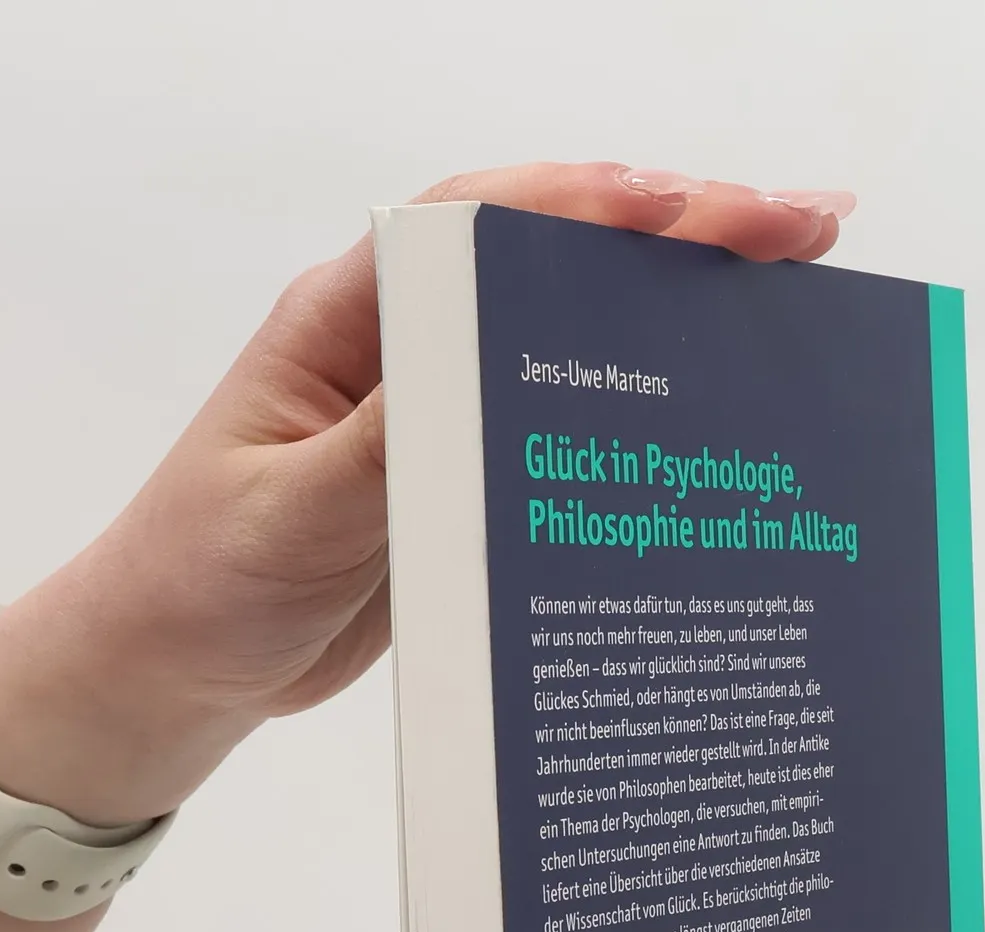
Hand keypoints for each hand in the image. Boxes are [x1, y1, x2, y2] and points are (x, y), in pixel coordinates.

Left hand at [0, 162, 854, 825]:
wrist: (173, 669)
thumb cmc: (200, 581)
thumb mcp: (288, 517)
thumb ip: (383, 449)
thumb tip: (485, 375)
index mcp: (351, 321)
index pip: (492, 231)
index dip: (608, 208)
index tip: (715, 210)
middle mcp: (406, 347)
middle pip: (559, 263)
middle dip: (685, 237)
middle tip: (812, 233)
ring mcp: (442, 412)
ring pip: (578, 341)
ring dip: (682, 317)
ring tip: (798, 304)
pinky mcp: (463, 482)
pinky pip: (566, 433)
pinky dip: (645, 418)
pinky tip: (720, 425)